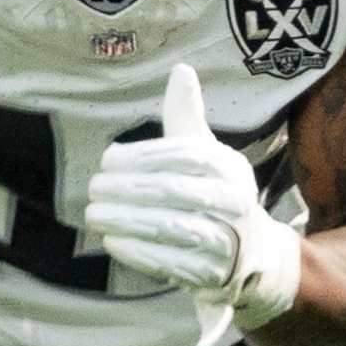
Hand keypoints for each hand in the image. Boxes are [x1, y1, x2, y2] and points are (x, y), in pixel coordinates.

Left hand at [85, 63, 300, 328]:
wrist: (252, 256)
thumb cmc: (214, 193)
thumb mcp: (206, 153)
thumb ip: (186, 116)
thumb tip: (181, 70)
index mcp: (230, 167)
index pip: (185, 156)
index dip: (143, 157)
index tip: (107, 160)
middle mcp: (235, 202)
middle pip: (177, 192)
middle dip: (129, 190)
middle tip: (93, 189)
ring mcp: (229, 241)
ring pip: (174, 229)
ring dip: (128, 221)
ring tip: (95, 214)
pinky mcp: (215, 275)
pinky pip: (174, 263)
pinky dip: (140, 252)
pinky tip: (112, 241)